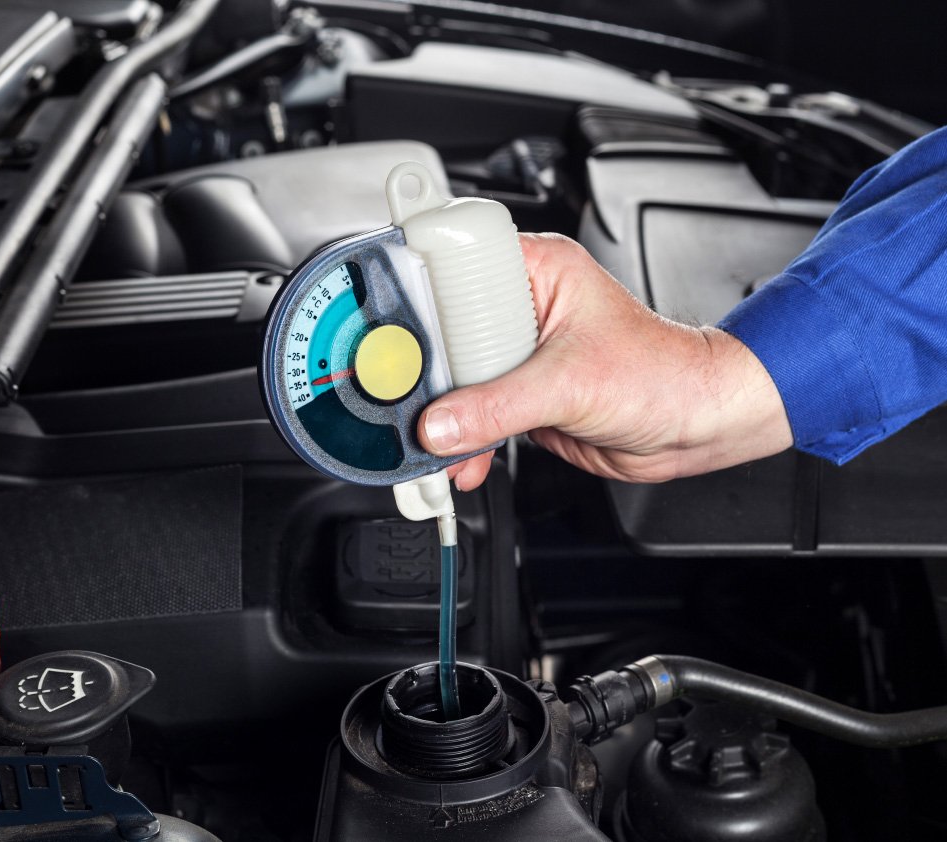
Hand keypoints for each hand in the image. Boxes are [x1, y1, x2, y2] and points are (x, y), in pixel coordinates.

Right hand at [418, 233, 793, 489]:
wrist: (695, 423)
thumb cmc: (663, 374)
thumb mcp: (571, 384)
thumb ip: (497, 407)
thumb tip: (441, 424)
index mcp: (534, 269)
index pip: (453, 261)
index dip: (415, 288)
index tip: (385, 321)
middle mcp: (520, 304)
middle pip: (443, 328)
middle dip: (425, 369)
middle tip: (404, 394)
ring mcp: (518, 350)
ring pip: (454, 375)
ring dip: (444, 412)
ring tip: (436, 438)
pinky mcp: (519, 391)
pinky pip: (473, 411)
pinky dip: (463, 439)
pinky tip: (462, 458)